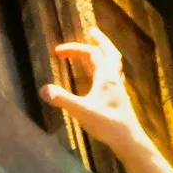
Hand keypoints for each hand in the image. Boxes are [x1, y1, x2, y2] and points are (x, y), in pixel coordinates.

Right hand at [41, 29, 152, 156]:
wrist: (129, 140)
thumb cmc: (108, 124)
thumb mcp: (82, 111)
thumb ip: (63, 99)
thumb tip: (43, 89)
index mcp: (106, 77)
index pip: (91, 54)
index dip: (74, 49)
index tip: (57, 52)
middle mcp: (114, 79)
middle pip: (109, 53)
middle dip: (100, 41)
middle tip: (92, 32)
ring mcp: (118, 88)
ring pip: (114, 64)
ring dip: (105, 53)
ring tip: (96, 50)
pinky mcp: (120, 98)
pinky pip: (114, 76)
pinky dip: (106, 69)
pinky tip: (102, 77)